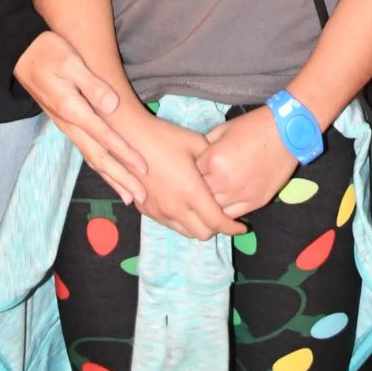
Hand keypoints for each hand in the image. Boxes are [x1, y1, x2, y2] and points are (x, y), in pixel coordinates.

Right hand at [14, 31, 147, 205]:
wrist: (21, 52)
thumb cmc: (49, 52)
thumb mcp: (71, 62)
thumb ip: (92, 85)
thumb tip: (112, 106)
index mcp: (72, 109)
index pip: (104, 137)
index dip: (125, 154)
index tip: (143, 169)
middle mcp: (68, 124)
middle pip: (98, 157)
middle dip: (121, 178)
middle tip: (141, 196)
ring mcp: (66, 125)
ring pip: (91, 157)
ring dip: (110, 177)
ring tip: (127, 194)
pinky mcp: (65, 122)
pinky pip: (85, 150)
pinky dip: (99, 165)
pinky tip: (107, 172)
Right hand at [131, 113, 248, 238]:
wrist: (129, 136)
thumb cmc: (165, 137)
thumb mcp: (196, 143)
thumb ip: (212, 162)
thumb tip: (225, 172)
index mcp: (191, 193)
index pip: (217, 222)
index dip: (232, 228)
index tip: (242, 227)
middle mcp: (175, 208)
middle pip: (202, 234)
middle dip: (216, 229)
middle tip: (223, 215)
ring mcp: (159, 212)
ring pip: (185, 232)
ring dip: (198, 226)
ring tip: (204, 210)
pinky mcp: (146, 210)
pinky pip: (169, 224)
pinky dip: (182, 221)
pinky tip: (184, 204)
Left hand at [198, 108, 295, 218]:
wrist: (285, 132)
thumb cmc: (253, 126)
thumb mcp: (223, 129)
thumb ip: (205, 146)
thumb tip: (195, 160)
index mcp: (213, 160)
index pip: (191, 175)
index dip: (192, 173)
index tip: (195, 171)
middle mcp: (224, 181)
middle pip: (200, 195)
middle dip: (199, 190)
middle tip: (202, 185)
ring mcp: (240, 194)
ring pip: (214, 210)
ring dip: (212, 203)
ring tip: (213, 196)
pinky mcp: (255, 202)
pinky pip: (232, 216)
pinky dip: (226, 212)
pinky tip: (226, 204)